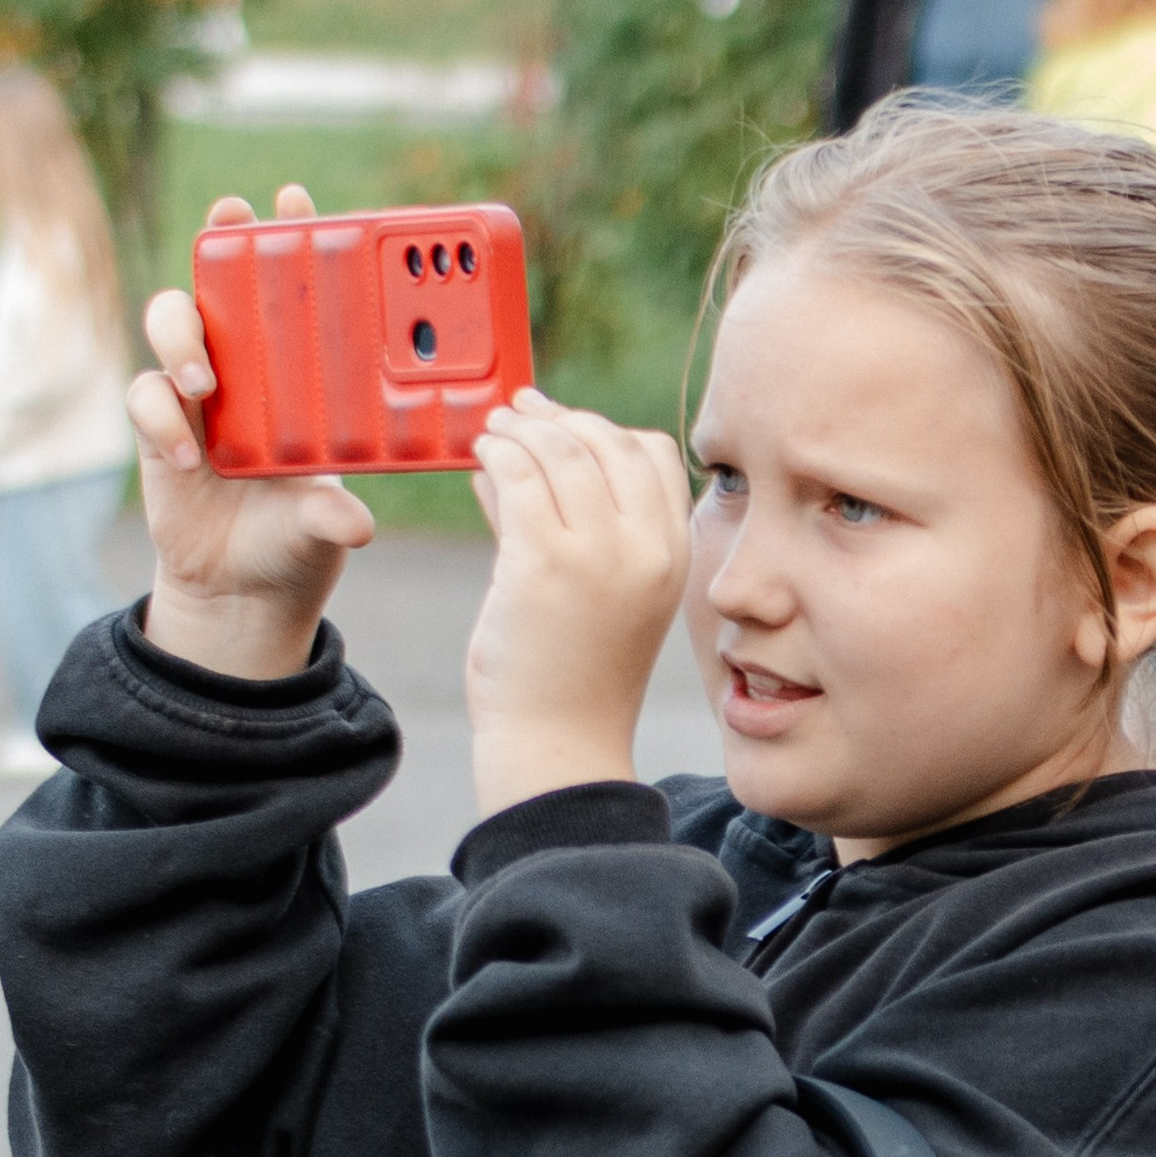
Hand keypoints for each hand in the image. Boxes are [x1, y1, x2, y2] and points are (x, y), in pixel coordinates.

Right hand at [129, 186, 372, 678]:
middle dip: (221, 239)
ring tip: (204, 382)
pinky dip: (160, 417)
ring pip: (170, 320)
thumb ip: (330, 516)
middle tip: (229, 221)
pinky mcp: (156, 426)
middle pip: (218, 279)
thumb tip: (356, 523)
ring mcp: (195, 391)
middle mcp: (244, 366)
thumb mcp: (322, 527)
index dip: (288, 235)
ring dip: (182, 335)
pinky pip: (144, 397)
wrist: (242, 590)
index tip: (295, 196)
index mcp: (295, 372)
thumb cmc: (295, 540)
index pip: (290, 289)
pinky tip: (183, 456)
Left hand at [464, 393, 692, 818]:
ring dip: (521, 428)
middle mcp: (646, 548)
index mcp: (674, 553)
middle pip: (607, 441)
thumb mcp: (602, 591)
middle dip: (559, 418)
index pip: (654, 454)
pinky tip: (481, 453)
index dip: (604, 426)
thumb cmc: (573, 675)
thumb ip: (570, 521)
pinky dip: (498, 452)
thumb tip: (517, 454)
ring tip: (494, 428)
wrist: (557, 744)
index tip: (563, 422)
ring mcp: (597, 554)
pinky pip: (520, 476)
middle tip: (520, 412)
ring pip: (560, 451)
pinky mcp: (542, 563)